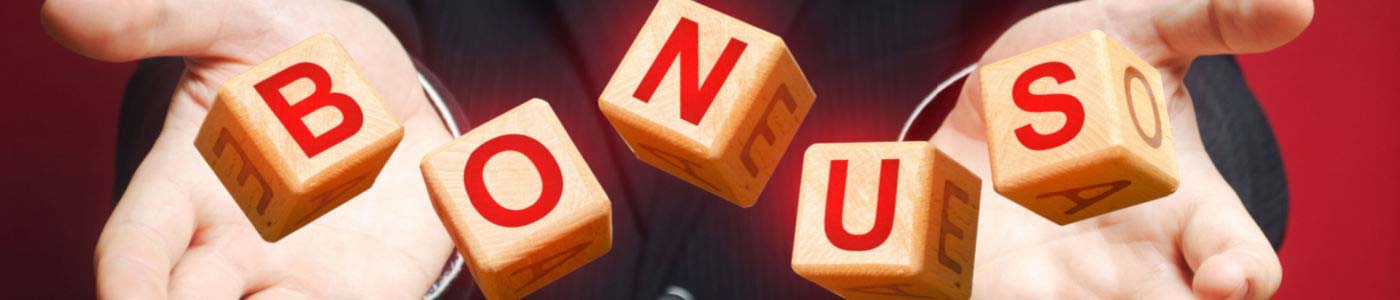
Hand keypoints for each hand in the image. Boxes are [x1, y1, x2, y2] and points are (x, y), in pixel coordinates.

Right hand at [43, 0, 455, 297]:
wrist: (395, 82)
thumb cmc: (299, 51)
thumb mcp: (240, 21)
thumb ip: (164, 20)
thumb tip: (65, 10)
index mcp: (188, 186)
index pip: (139, 249)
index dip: (130, 283)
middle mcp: (237, 246)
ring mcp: (302, 275)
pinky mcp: (371, 287)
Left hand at [932, 0, 1310, 297]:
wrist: (989, 104)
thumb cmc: (1083, 76)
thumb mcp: (1140, 34)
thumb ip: (1207, 20)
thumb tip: (1293, 6)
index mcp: (1187, 214)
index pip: (1240, 266)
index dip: (1241, 278)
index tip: (1222, 280)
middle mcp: (1131, 267)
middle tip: (1151, 299)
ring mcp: (1059, 285)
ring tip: (1039, 289)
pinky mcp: (990, 289)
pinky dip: (966, 297)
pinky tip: (951, 283)